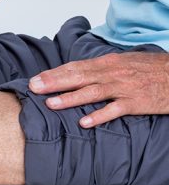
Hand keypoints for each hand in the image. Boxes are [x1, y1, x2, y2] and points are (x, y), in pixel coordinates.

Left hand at [29, 52, 168, 127]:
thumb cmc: (150, 69)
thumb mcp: (123, 62)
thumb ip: (100, 68)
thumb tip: (76, 73)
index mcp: (108, 62)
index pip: (75, 67)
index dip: (54, 73)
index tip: (36, 79)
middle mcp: (113, 73)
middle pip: (79, 77)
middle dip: (54, 83)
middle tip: (34, 88)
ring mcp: (124, 88)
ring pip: (92, 92)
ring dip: (70, 98)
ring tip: (51, 104)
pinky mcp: (136, 102)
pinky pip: (115, 110)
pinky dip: (99, 116)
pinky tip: (84, 122)